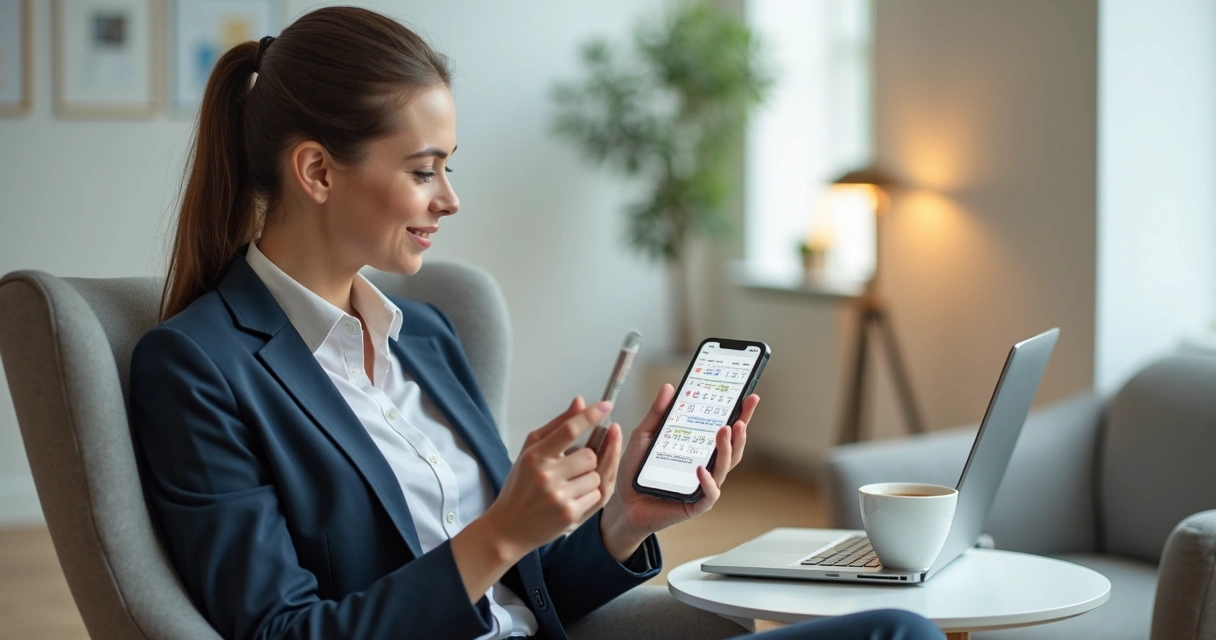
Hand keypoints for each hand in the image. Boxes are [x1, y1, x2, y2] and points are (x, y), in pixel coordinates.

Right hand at [480, 397, 621, 559]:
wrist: (508, 528)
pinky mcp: (569, 514)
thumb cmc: (520, 486)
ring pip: (596, 476)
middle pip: (590, 456)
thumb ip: (557, 426)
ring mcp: (558, 496)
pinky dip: (589, 496)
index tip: (606, 405)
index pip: (568, 429)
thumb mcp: (530, 452)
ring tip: (569, 487)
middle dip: (587, 461)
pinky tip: (571, 499)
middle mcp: (546, 475)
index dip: (590, 416)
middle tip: (571, 469)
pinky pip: (596, 496)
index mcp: (536, 455)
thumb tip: (580, 401)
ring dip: (589, 479)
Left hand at [599, 384, 759, 561]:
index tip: (750, 397)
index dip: (741, 415)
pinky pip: (709, 494)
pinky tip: (701, 469)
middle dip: (741, 431)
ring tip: (725, 430)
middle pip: (732, 448)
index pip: (726, 431)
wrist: (622, 503)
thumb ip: (657, 413)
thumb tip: (669, 387)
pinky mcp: (695, 504)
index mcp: (699, 449)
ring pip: (724, 467)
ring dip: (727, 448)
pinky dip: (708, 481)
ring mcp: (703, 486)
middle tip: (740, 415)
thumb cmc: (636, 472)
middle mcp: (706, 466)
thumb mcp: (644, 436)